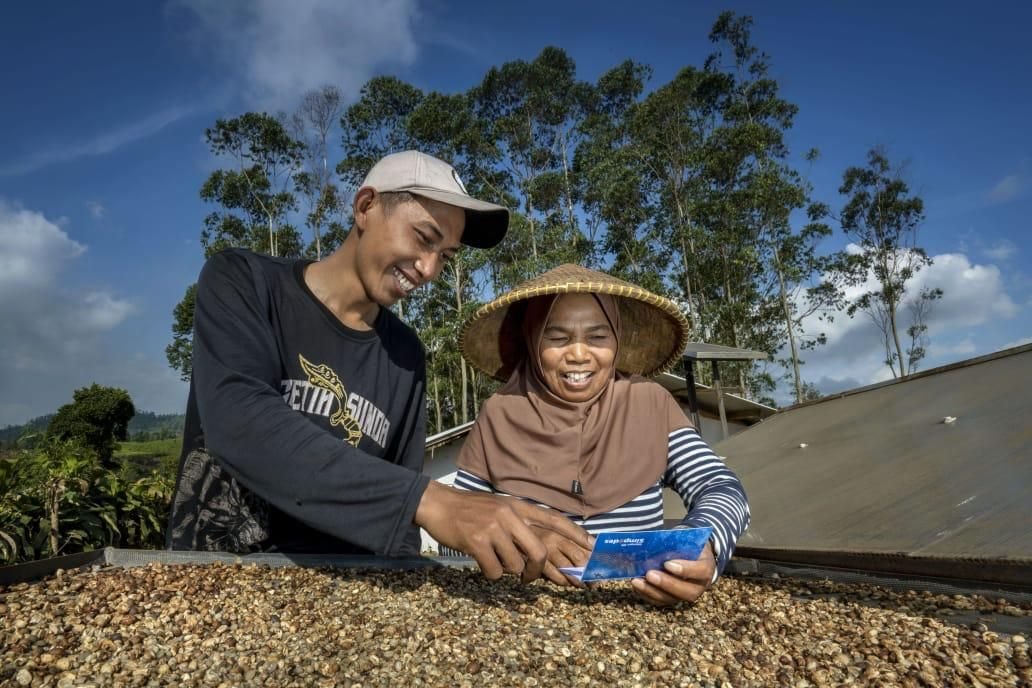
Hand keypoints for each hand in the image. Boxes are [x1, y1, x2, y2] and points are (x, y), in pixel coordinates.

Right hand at [415, 481, 592, 582]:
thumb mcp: (499, 507)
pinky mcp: (477, 541)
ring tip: (493, 559)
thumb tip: (537, 547)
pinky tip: (481, 561)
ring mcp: (493, 527)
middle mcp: (509, 515)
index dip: (574, 533)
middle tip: (529, 578)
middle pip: (539, 550)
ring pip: (515, 565)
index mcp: (517, 506)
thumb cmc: (469, 510)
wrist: (438, 504)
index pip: (553, 519)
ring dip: (507, 570)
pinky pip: (495, 571)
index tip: (591, 545)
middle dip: (537, 570)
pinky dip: (490, 573)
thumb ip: (518, 522)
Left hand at [630, 541, 715, 605]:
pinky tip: (637, 586)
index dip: (684, 570)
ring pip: (671, 599)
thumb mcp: (689, 539)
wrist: (692, 554)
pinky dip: (647, 594)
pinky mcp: (673, 598)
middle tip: (649, 574)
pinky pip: (660, 601)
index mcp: (706, 568)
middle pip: (686, 591)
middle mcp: (699, 586)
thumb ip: (678, 542)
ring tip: (637, 581)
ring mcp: (686, 594)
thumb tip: (656, 542)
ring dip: (652, 591)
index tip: (667, 564)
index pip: (699, 572)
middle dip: (666, 584)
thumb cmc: (688, 545)